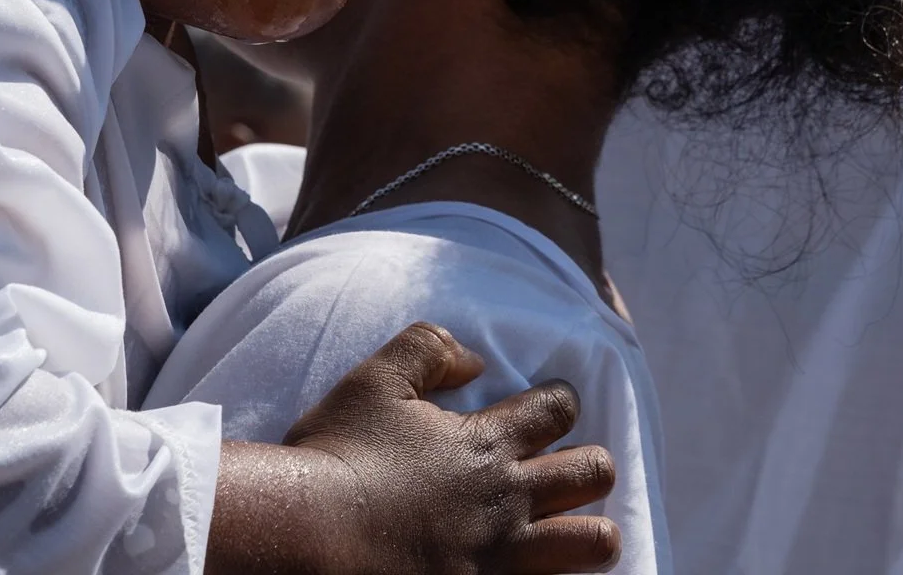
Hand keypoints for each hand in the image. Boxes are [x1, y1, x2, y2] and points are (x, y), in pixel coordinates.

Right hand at [211, 322, 620, 573]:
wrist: (307, 537)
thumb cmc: (336, 456)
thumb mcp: (376, 380)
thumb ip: (429, 349)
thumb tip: (476, 360)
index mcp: (487, 442)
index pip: (560, 408)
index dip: (559, 403)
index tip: (543, 413)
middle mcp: (508, 499)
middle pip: (595, 472)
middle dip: (589, 466)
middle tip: (559, 473)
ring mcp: (502, 557)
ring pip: (595, 542)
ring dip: (590, 532)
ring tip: (568, 531)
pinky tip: (532, 572)